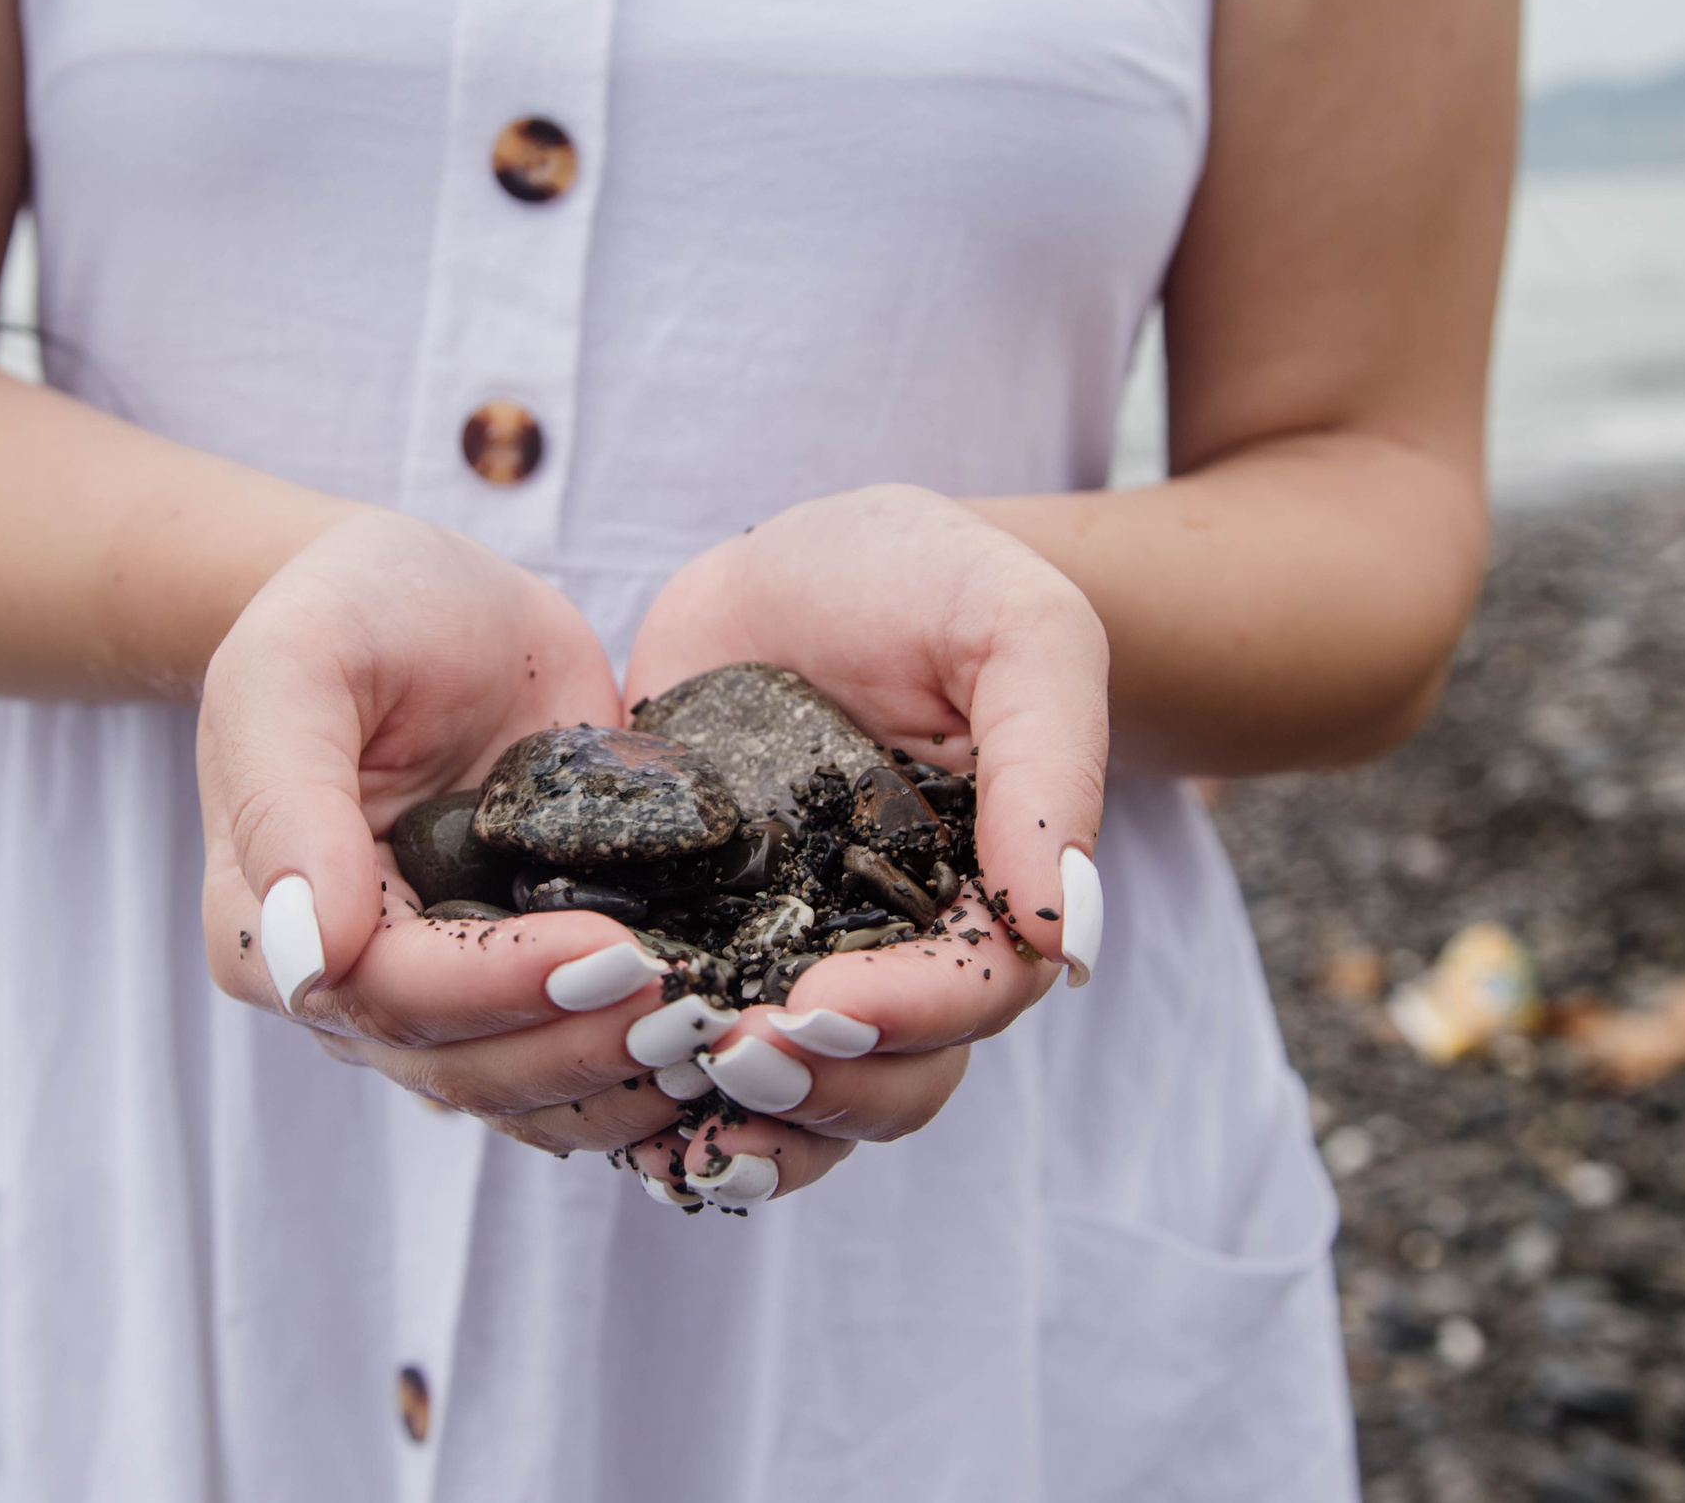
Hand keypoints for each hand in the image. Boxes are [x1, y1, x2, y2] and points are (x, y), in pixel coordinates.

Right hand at [196, 511, 695, 1154]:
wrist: (425, 598)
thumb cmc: (350, 611)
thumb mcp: (299, 666)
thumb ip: (284, 801)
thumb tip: (307, 959)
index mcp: (269, 923)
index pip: (389, 997)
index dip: (502, 989)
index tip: (612, 949)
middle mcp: (352, 984)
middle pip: (465, 1066)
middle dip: (581, 1042)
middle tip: (693, 1000)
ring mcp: (444, 994)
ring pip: (526, 1090)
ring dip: (622, 1078)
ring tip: (718, 1026)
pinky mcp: (523, 981)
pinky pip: (573, 1065)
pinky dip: (643, 1075)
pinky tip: (720, 1046)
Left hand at [617, 485, 1109, 1206]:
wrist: (797, 564)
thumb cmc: (928, 579)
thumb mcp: (1016, 630)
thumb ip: (1050, 764)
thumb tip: (1068, 934)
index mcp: (983, 894)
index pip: (972, 995)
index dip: (908, 1018)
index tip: (822, 1002)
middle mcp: (893, 946)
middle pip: (891, 1078)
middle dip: (821, 1087)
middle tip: (732, 1054)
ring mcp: (791, 951)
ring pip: (797, 1094)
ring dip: (746, 1121)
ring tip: (672, 1097)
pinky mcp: (696, 938)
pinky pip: (693, 1052)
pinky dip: (664, 1100)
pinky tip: (616, 1108)